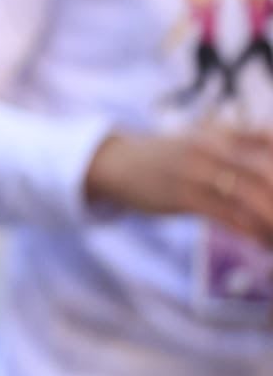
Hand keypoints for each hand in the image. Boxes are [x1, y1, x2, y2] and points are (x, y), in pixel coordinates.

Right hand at [85, 126, 272, 242]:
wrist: (118, 164)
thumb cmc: (170, 159)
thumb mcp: (205, 144)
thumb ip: (241, 150)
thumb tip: (268, 173)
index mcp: (223, 132)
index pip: (269, 140)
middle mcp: (212, 146)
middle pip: (266, 171)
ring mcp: (197, 170)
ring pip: (251, 197)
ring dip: (272, 220)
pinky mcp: (184, 195)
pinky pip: (229, 216)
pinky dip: (252, 232)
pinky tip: (264, 243)